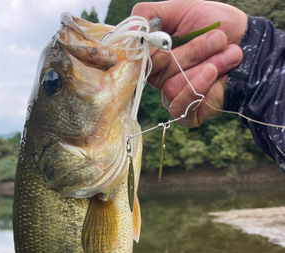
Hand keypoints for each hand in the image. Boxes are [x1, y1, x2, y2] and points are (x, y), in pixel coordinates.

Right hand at [132, 0, 246, 126]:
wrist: (250, 45)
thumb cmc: (218, 26)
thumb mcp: (183, 8)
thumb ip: (150, 13)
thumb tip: (130, 29)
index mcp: (154, 55)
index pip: (136, 60)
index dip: (152, 52)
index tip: (169, 42)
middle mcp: (159, 77)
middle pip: (159, 71)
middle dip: (192, 52)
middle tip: (217, 39)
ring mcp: (172, 96)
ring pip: (172, 86)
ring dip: (206, 67)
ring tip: (228, 54)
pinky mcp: (186, 114)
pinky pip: (180, 108)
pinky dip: (200, 88)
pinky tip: (215, 75)